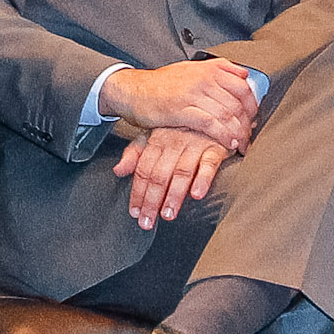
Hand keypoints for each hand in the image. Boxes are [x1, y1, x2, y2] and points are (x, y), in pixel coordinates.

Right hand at [102, 59, 260, 150]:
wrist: (134, 90)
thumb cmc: (164, 83)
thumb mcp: (192, 68)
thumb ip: (218, 69)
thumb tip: (244, 74)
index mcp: (209, 68)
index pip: (243, 87)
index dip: (252, 107)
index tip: (253, 120)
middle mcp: (203, 78)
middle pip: (238, 103)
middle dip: (247, 124)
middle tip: (249, 137)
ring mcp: (192, 93)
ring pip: (227, 114)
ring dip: (238, 133)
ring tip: (241, 144)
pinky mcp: (181, 109)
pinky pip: (210, 124)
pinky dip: (223, 135)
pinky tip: (228, 144)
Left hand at [113, 125, 227, 227]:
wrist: (213, 111)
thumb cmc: (182, 127)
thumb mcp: (155, 134)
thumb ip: (136, 153)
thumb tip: (117, 171)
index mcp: (157, 139)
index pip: (143, 170)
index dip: (138, 192)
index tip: (135, 212)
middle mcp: (174, 142)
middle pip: (159, 175)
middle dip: (152, 200)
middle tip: (148, 222)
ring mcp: (195, 144)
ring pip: (181, 172)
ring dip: (174, 195)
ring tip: (168, 215)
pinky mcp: (216, 147)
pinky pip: (209, 164)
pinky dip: (203, 180)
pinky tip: (197, 195)